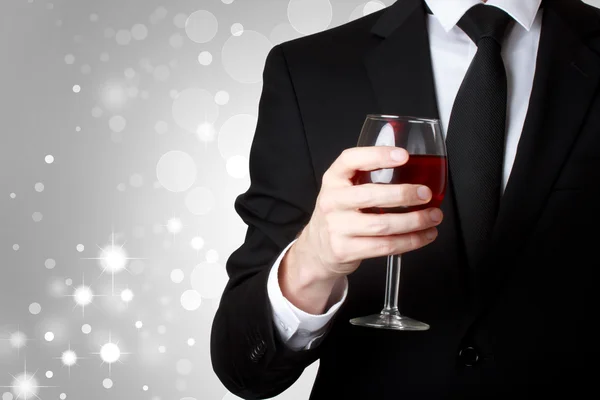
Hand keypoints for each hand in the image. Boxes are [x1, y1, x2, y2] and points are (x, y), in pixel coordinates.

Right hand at [295, 146, 442, 281]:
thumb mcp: (344, 189)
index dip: (377, 155)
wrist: (317, 249)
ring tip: (433, 216)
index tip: (403, 156)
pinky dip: (410, 241)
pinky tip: (424, 235)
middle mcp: (332, 201)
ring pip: (382, 225)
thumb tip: (415, 169)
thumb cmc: (340, 214)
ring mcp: (337, 227)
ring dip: (414, 221)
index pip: (351, 160)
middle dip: (404, 194)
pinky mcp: (345, 250)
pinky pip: (384, 246)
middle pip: (370, 195)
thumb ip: (368, 177)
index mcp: (333, 179)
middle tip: (426, 193)